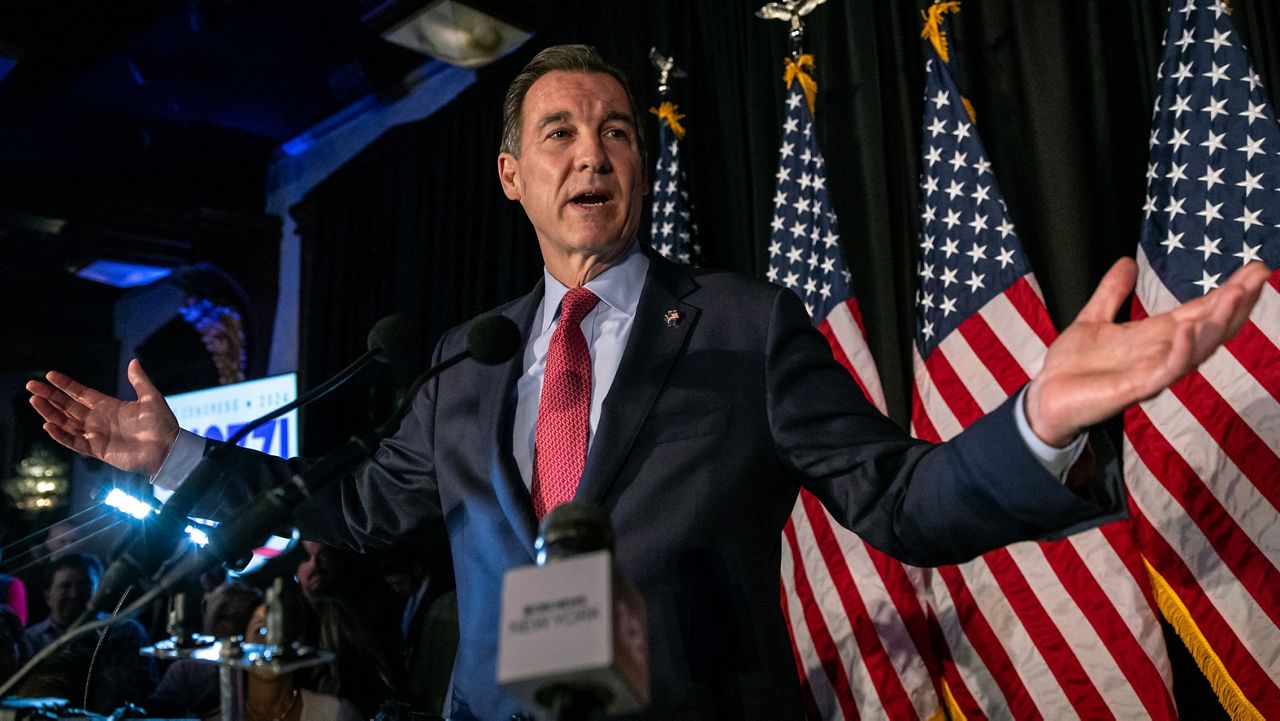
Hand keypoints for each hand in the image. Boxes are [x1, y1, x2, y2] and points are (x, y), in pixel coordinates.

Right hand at [26, 359, 179, 476]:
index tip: (50, 375)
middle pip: (68, 406)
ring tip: (35, 400)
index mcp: (109, 406)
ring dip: (50, 413)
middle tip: (31, 385)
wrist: (168, 449)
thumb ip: (140, 381)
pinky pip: (74, 442)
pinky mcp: (98, 450)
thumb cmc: (162, 424)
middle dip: (50, 396)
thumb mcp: (151, 398)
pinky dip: (61, 435)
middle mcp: (99, 420)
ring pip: (66, 423)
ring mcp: (97, 435)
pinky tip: (49, 425)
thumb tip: (134, 361)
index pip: (81, 394)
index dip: (66, 385)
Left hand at [1026, 257, 1269, 446]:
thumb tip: (1127, 261)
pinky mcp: (1137, 388)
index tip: (1256, 268)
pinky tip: (1186, 329)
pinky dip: (1179, 351)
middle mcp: (1162, 353)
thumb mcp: (1093, 320)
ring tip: (1235, 296)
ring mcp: (1153, 371)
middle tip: (1258, 277)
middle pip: (1210, 327)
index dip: (1228, 291)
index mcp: (1156, 336)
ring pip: (1198, 348)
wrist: (1046, 398)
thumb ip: (1112, 293)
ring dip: (1217, 323)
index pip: (1201, 310)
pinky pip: (1166, 371)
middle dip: (1236, 303)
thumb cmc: (1072, 367)